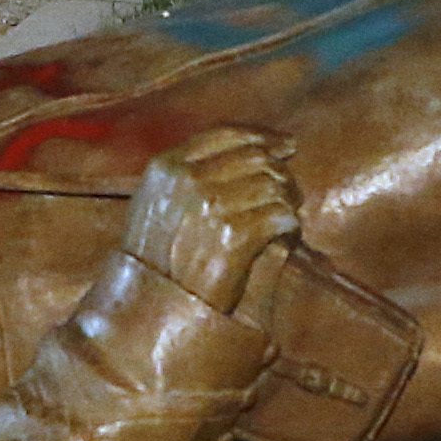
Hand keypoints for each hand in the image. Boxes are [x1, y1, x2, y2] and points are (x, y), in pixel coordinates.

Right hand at [125, 128, 298, 315]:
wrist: (149, 306)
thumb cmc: (155, 257)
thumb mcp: (155, 202)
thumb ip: (187, 172)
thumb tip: (247, 150)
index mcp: (168, 166)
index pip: (228, 134)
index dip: (264, 137)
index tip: (285, 145)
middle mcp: (188, 180)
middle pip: (256, 157)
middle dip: (281, 172)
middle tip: (292, 191)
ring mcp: (211, 206)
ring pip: (273, 185)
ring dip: (289, 201)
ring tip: (287, 217)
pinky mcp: (234, 236)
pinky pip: (280, 217)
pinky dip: (290, 226)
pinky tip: (287, 236)